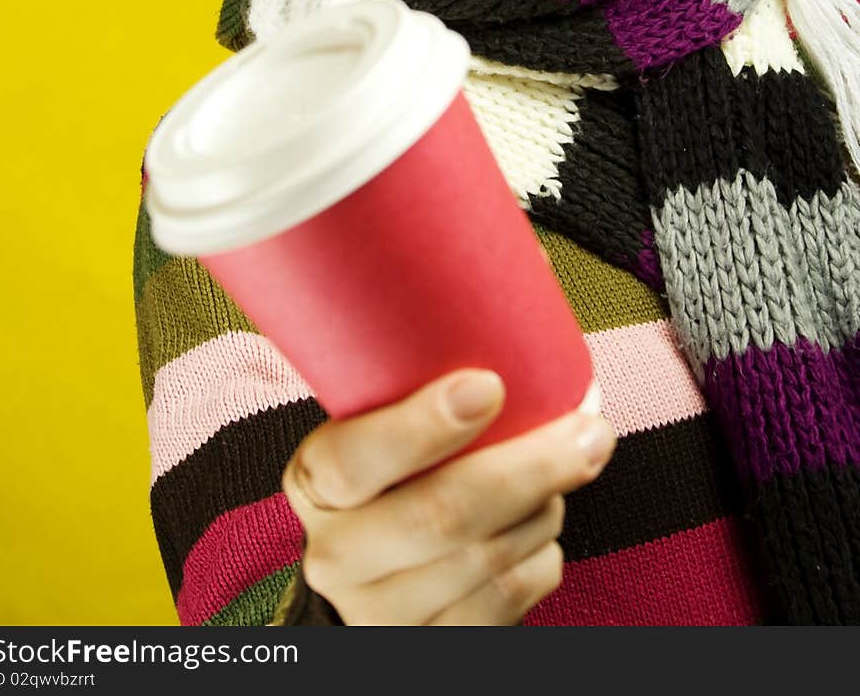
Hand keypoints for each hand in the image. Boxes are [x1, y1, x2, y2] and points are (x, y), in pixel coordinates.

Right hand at [282, 369, 615, 624]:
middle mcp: (337, 554)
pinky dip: (543, 558)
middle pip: (440, 516)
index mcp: (314, 480)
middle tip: (589, 431)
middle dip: (530, 467)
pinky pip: (509, 605)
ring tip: (561, 468)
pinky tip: (539, 526)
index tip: (488, 384)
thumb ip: (429, 355)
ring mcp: (382, 614)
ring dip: (545, 509)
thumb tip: (521, 257)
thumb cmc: (392, 470)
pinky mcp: (433, 648)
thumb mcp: (380, 417)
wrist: (374, 575)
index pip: (352, 459)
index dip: (420, 425)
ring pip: (489, 562)